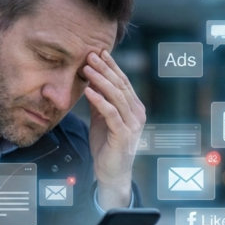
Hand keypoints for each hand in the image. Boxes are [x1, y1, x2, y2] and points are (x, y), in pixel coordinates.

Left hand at [82, 51, 145, 209]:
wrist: (112, 173)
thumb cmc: (106, 145)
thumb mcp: (101, 118)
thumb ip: (99, 101)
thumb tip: (91, 79)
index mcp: (134, 108)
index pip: (123, 82)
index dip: (111, 66)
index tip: (99, 51)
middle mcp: (137, 113)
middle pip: (121, 85)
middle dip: (105, 68)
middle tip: (90, 54)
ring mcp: (132, 124)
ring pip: (117, 96)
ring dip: (101, 80)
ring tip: (87, 68)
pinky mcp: (123, 135)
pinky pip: (111, 114)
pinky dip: (99, 101)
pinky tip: (88, 91)